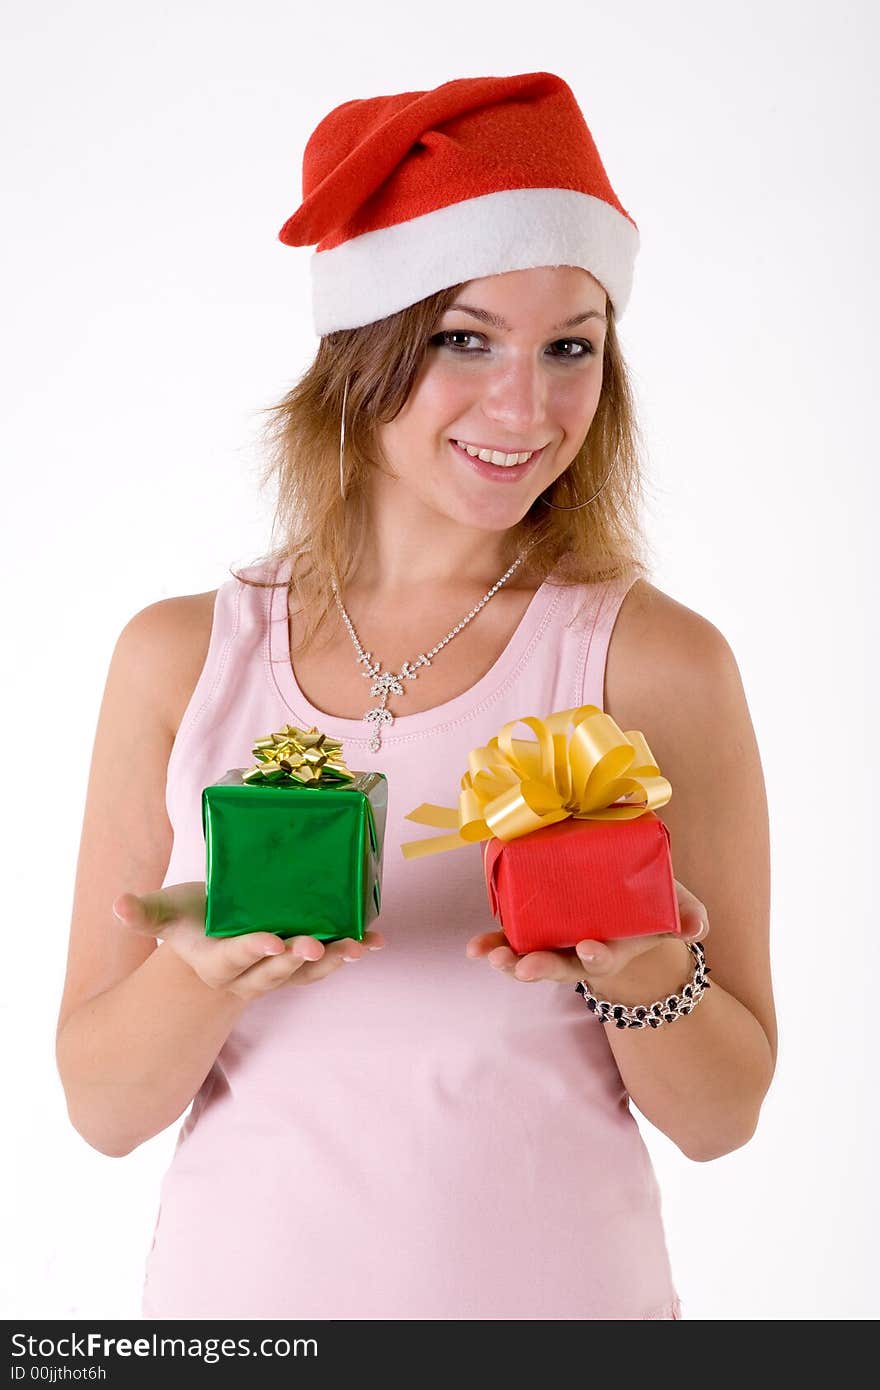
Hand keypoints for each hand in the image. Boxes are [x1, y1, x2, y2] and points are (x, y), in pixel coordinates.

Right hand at [112, 881, 385, 1001]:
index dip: (254, 950)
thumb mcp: (164, 916)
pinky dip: (354, 951)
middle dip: (297, 958)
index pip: (235, 958)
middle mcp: (251, 972)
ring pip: (310, 971)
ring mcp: (280, 969)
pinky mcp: (302, 959)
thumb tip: (116, 906)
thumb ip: (141, 913)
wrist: (212, 947)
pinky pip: (330, 960)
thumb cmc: (189, 924)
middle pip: (277, 970)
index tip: (273, 940)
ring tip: (361, 946)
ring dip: (336, 959)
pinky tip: (378, 940)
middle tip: (315, 943)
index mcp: (217, 960)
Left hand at [465, 877, 708, 984]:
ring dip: (509, 961)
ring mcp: (554, 945)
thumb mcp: (675, 908)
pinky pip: (511, 942)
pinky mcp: (533, 932)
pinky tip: (474, 948)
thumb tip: (697, 926)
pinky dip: (493, 945)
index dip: (595, 957)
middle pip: (559, 967)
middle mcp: (579, 954)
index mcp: (612, 949)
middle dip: (541, 968)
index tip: (588, 948)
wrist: (626, 901)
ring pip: (530, 959)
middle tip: (524, 967)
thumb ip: (687, 915)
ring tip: (489, 956)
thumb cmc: (650, 906)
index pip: (602, 960)